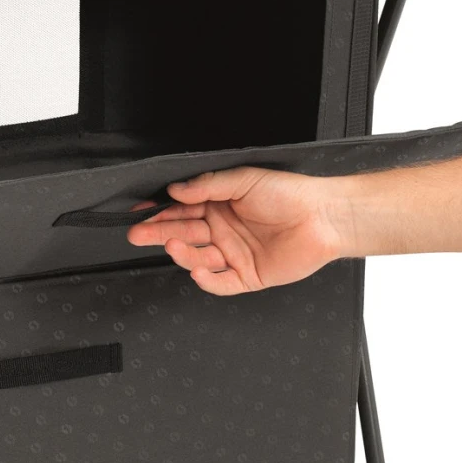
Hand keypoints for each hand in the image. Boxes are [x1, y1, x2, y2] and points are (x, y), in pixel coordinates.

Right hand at [127, 167, 346, 295]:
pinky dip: (208, 280)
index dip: (159, 211)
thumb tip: (176, 189)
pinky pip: (221, 283)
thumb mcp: (244, 180)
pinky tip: (198, 271)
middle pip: (184, 234)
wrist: (323, 218)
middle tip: (138, 234)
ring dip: (182, 253)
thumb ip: (208, 185)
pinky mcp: (248, 276)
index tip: (139, 212)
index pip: (182, 210)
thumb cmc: (289, 194)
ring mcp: (234, 255)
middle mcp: (223, 231)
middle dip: (159, 233)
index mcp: (220, 206)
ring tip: (172, 245)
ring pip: (198, 258)